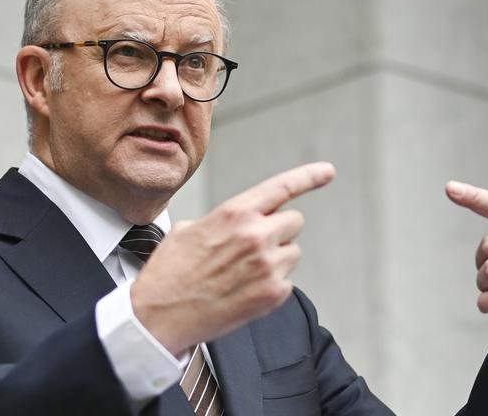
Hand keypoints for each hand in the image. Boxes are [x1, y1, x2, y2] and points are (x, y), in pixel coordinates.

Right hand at [131, 162, 335, 355]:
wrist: (159, 316)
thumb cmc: (170, 273)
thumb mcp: (188, 229)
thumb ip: (222, 220)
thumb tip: (236, 222)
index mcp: (235, 213)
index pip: (282, 187)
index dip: (309, 176)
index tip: (328, 171)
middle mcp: (256, 234)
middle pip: (293, 222)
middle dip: (278, 231)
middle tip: (252, 247)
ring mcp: (268, 265)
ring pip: (292, 253)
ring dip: (276, 259)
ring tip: (243, 273)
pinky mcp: (273, 293)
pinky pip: (287, 281)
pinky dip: (271, 285)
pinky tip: (244, 290)